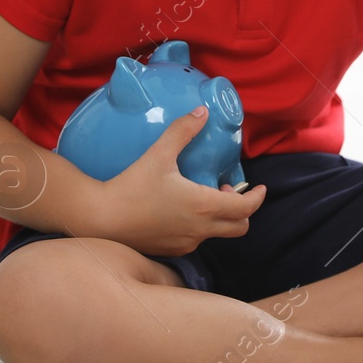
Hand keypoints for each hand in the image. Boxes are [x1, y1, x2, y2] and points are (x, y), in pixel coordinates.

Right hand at [91, 106, 265, 256]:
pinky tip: (180, 210)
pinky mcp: (171, 251)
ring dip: (219, 217)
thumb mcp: (159, 153)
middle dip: (242, 210)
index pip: (246, 208)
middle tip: (227, 190)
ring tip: (200, 196)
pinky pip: (196, 241)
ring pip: (216, 234)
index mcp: (203, 206)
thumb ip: (183, 131)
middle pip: (239, 227)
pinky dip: (199, 227)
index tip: (260, 188)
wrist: (101, 218)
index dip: (257, 198)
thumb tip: (202, 112)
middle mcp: (200, 230)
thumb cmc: (131, 186)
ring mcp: (186, 243)